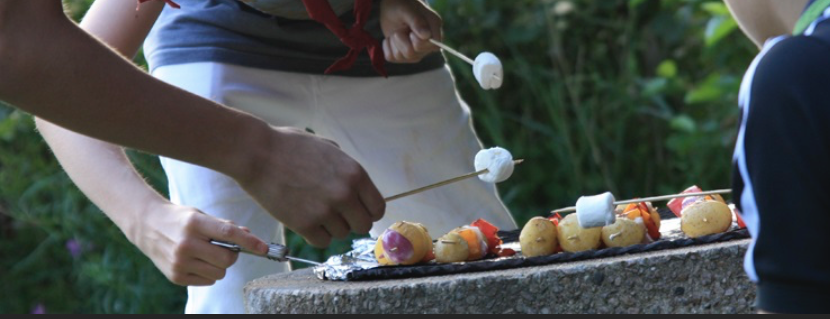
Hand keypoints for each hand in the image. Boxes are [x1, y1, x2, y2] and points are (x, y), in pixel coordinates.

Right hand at [135, 203, 268, 285]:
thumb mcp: (200, 216)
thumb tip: (250, 237)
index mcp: (194, 224)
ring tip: (207, 254)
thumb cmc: (180, 219)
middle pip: (226, 259)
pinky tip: (196, 261)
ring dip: (219, 266)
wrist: (147, 225)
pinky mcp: (175, 276)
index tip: (264, 248)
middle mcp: (186, 244)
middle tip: (225, 248)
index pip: (228, 234)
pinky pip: (207, 281)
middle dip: (232, 255)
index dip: (250, 242)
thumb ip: (225, 226)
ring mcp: (179, 262)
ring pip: (219, 273)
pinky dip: (207, 273)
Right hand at [237, 127, 384, 247]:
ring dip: (330, 227)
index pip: (377, 208)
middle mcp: (345, 194)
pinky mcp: (305, 224)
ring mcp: (325, 211)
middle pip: (363, 226)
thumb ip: (346, 169)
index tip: (356, 211)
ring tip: (313, 211)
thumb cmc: (290, 146)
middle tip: (335, 214)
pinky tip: (305, 221)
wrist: (257, 153)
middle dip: (350, 221)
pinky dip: (315, 235)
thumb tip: (356, 188)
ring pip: (341, 235)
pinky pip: (321, 242)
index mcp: (355, 174)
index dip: (368, 211)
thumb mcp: (328, 148)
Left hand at [380, 0, 443, 62]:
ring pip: (402, 57)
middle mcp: (427, 43)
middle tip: (401, 28)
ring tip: (397, 31)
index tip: (411, 32)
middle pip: (414, 54)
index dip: (419, 42)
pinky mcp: (403, 56)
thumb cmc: (401, 4)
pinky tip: (391, 38)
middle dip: (402, 40)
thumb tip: (426, 36)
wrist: (391, 7)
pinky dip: (387, 46)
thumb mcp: (406, 9)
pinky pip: (392, 58)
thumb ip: (416, 21)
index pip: (434, 47)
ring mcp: (416, 52)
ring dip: (394, 43)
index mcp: (434, 29)